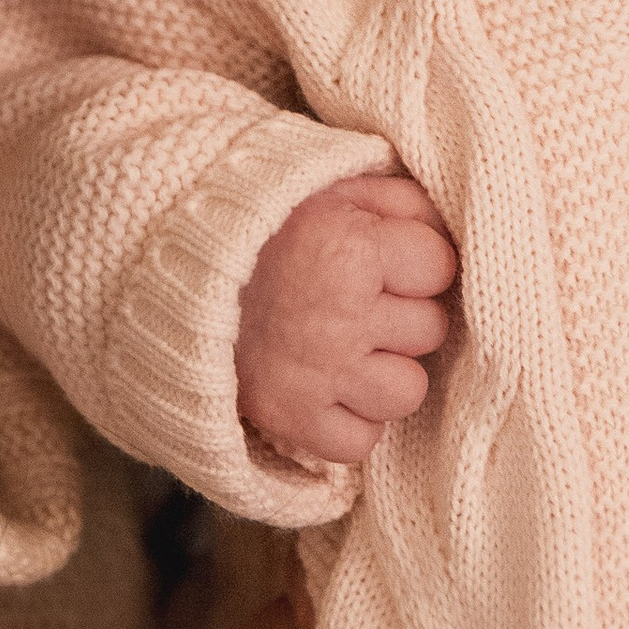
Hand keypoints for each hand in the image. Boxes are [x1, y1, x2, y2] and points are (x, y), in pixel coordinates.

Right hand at [236, 170, 455, 465]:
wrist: (178, 269)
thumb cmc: (270, 224)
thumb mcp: (338, 185)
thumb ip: (403, 202)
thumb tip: (450, 234)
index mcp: (351, 250)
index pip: (439, 267)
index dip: (416, 262)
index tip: (383, 259)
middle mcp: (339, 317)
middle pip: (428, 329)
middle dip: (401, 315)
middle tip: (357, 301)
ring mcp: (317, 373)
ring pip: (406, 391)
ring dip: (384, 372)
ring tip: (348, 348)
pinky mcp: (290, 417)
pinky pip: (361, 442)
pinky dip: (351, 422)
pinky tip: (331, 387)